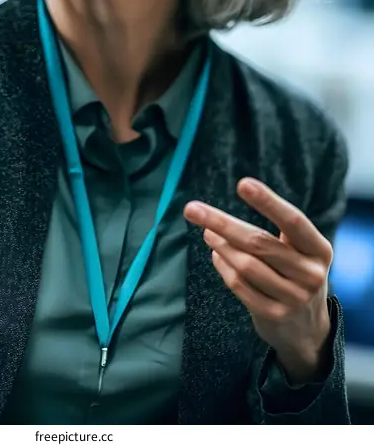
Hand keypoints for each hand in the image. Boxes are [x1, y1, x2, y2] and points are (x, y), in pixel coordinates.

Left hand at [184, 179, 332, 382]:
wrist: (307, 326)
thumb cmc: (294, 272)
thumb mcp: (299, 250)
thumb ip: (273, 231)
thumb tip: (220, 218)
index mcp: (319, 249)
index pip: (293, 220)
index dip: (268, 201)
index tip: (243, 184)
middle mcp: (311, 274)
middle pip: (259, 242)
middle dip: (222, 223)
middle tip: (192, 209)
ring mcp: (293, 298)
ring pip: (245, 265)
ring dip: (220, 245)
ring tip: (207, 233)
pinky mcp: (274, 315)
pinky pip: (239, 285)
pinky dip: (222, 266)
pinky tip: (216, 255)